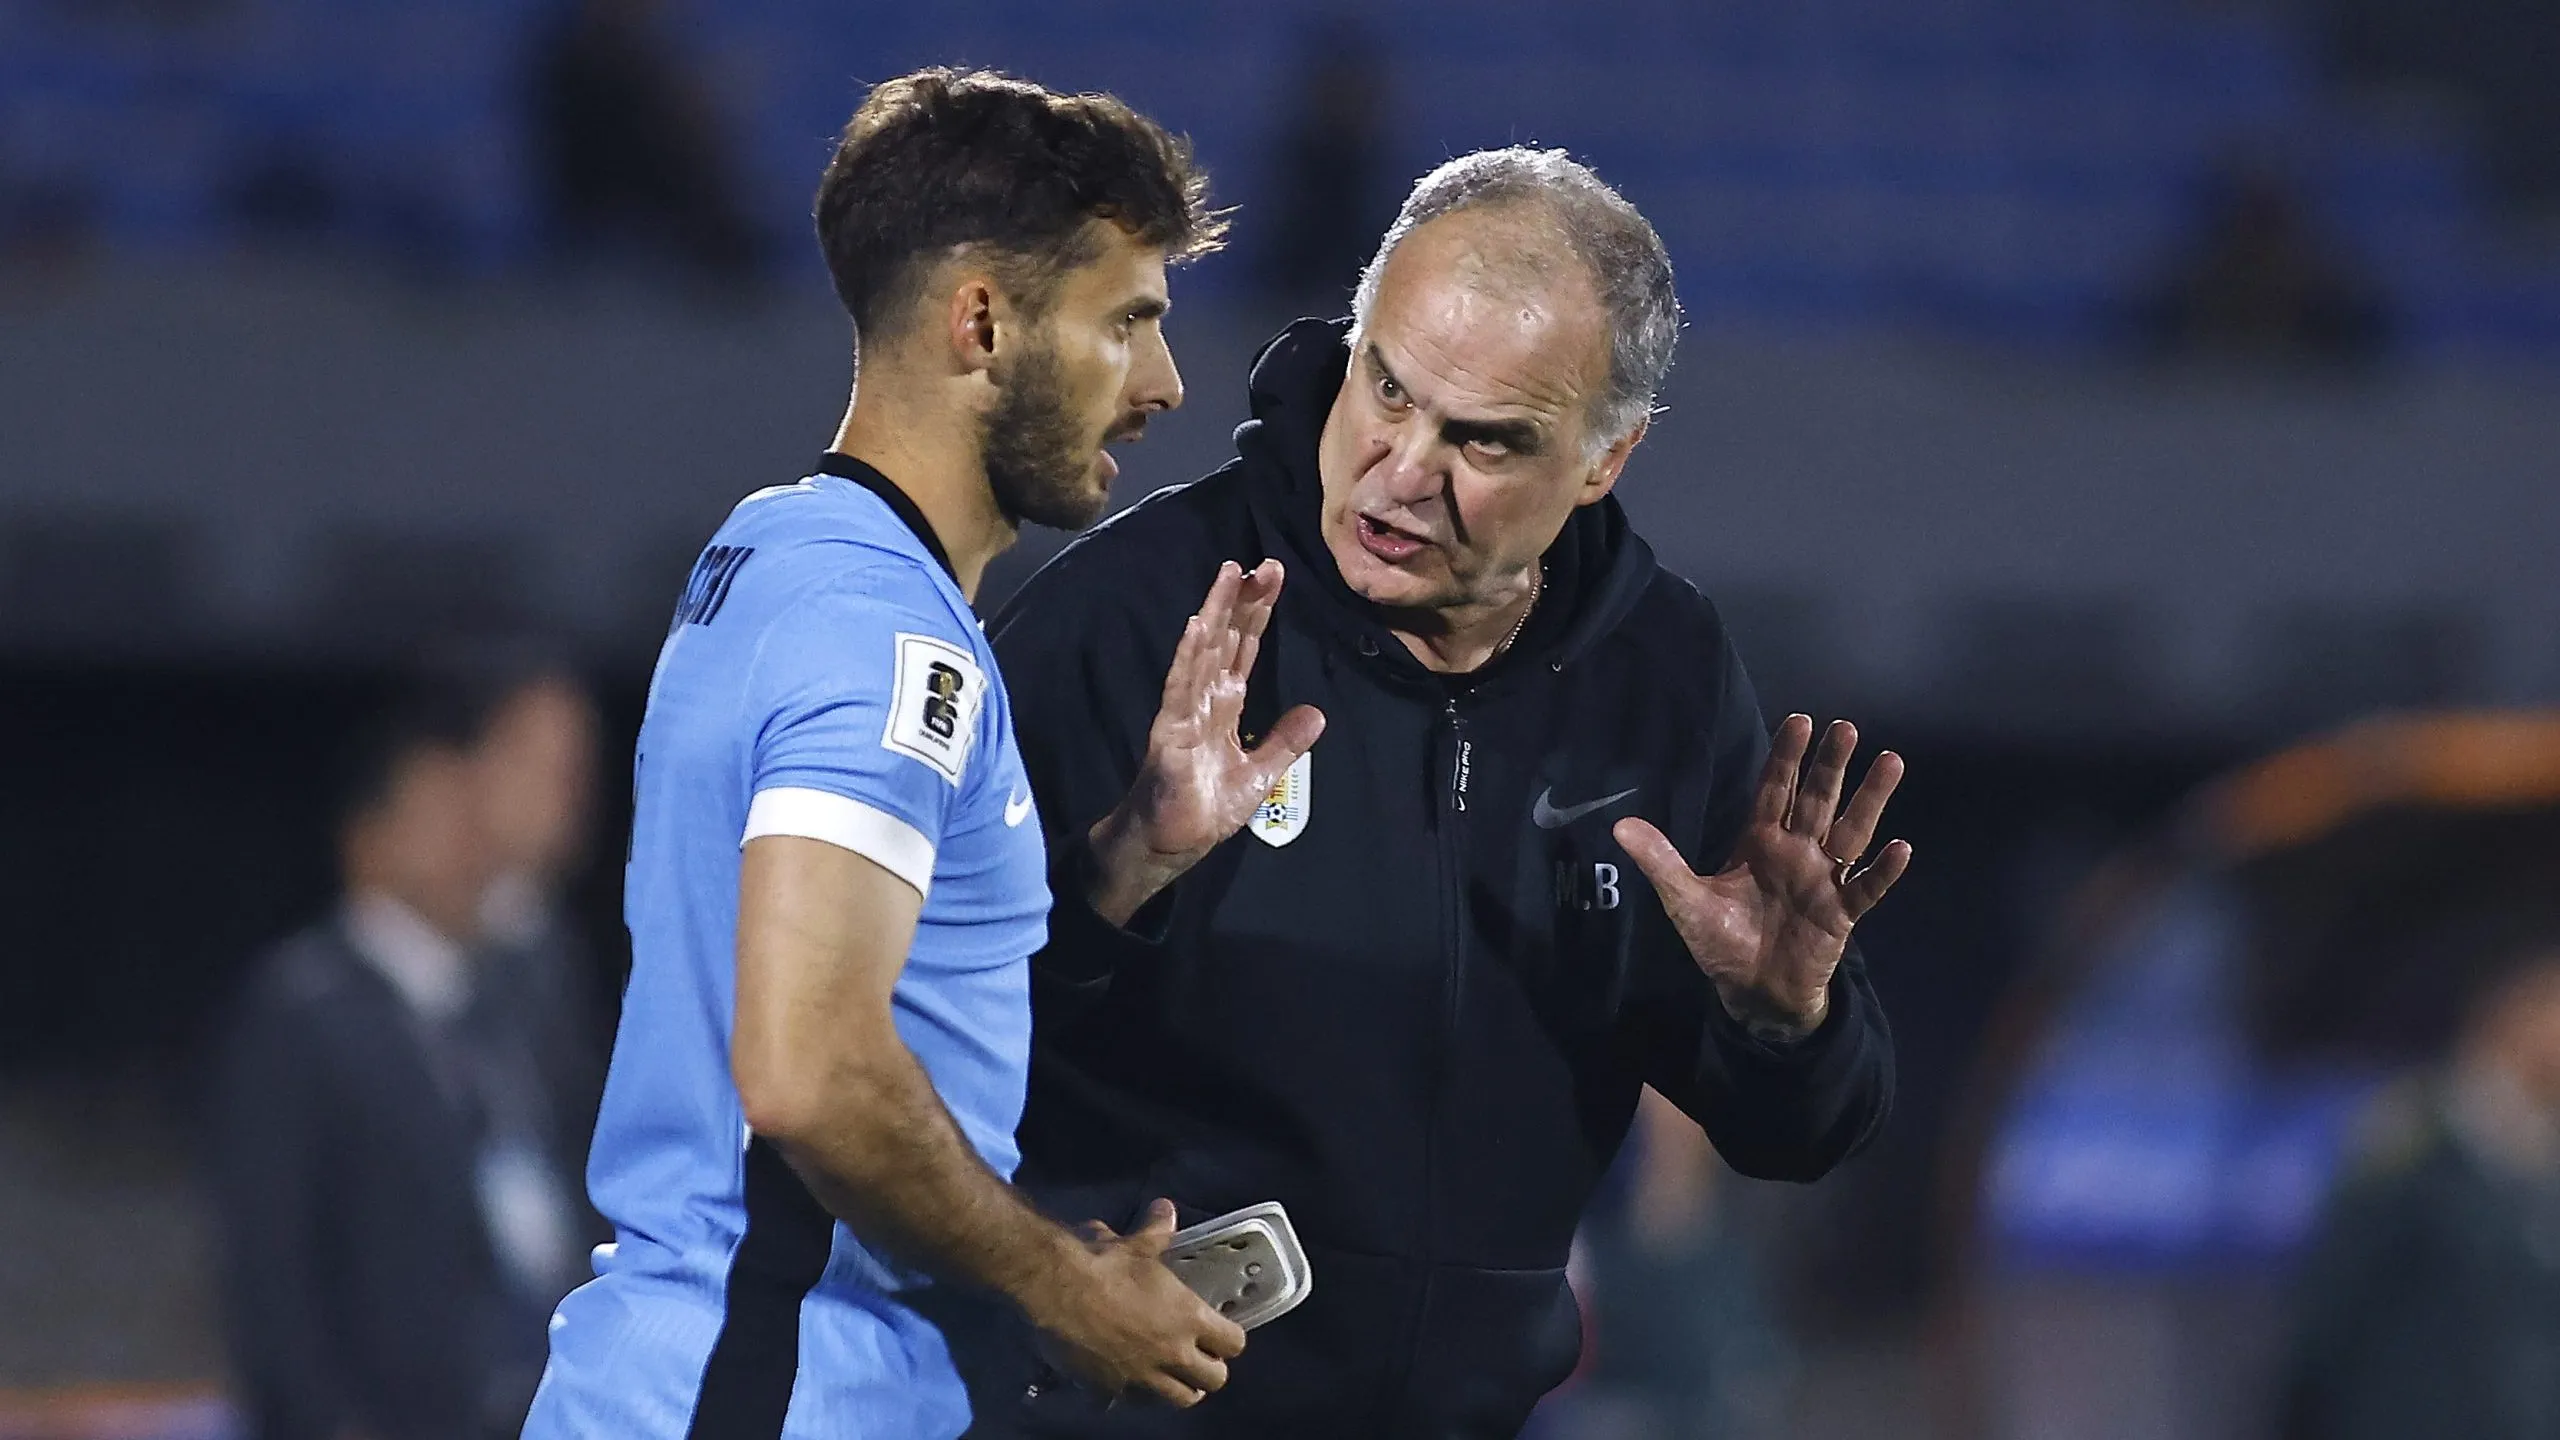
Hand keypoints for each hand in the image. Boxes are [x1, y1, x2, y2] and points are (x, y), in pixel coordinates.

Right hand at [1027, 1199, 1246, 1407]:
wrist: (1058, 1290)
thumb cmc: (1105, 1264)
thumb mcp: (1136, 1244)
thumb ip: (1157, 1231)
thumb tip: (1165, 1209)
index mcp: (1188, 1318)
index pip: (1233, 1343)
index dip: (1230, 1338)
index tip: (1220, 1331)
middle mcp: (1172, 1354)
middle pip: (1214, 1380)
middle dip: (1210, 1370)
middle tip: (1198, 1357)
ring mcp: (1143, 1378)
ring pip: (1180, 1399)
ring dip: (1178, 1388)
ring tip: (1169, 1375)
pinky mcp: (1111, 1391)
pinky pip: (1129, 1402)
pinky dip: (1129, 1394)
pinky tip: (1121, 1380)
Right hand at [1088, 560, 1325, 925]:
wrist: (1172, 843)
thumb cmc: (1205, 808)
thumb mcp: (1260, 772)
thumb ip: (1285, 741)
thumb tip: (1317, 712)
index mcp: (1225, 704)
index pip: (1244, 648)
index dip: (1258, 613)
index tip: (1273, 577)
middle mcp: (1205, 698)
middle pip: (1226, 638)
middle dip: (1244, 600)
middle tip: (1264, 563)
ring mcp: (1185, 709)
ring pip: (1203, 651)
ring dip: (1216, 611)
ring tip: (1229, 574)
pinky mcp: (1170, 730)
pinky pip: (1179, 687)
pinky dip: (1188, 656)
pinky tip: (1198, 626)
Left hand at [1613, 715, 1910, 1040]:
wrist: (1752, 991)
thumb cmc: (1720, 940)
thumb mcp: (1684, 900)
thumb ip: (1660, 861)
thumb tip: (1619, 826)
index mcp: (1760, 842)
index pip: (1775, 790)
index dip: (1786, 757)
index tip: (1800, 720)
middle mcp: (1796, 852)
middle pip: (1817, 801)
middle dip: (1831, 766)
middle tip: (1845, 727)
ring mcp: (1823, 880)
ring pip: (1851, 833)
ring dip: (1870, 800)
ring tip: (1890, 761)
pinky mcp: (1841, 914)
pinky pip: (1866, 888)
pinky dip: (1883, 871)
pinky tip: (1901, 847)